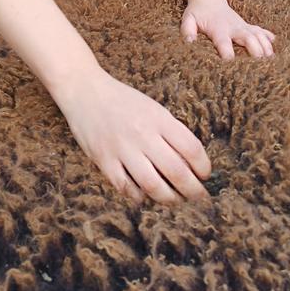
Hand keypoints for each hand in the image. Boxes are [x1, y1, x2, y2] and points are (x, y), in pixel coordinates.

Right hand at [53, 67, 210, 203]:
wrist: (85, 90)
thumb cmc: (123, 100)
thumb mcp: (152, 108)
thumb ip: (170, 130)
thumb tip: (191, 161)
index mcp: (158, 118)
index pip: (191, 148)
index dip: (203, 166)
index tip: (205, 174)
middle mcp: (142, 134)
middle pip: (176, 172)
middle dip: (193, 190)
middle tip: (198, 197)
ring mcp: (122, 148)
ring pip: (153, 186)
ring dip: (169, 198)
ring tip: (174, 200)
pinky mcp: (103, 160)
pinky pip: (126, 188)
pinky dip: (139, 196)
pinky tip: (144, 194)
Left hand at [181, 0, 275, 58]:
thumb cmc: (197, 12)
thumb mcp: (188, 19)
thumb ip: (187, 30)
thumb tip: (190, 42)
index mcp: (218, 29)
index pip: (224, 42)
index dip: (228, 54)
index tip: (230, 64)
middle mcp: (234, 27)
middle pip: (249, 38)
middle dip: (256, 51)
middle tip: (261, 65)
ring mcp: (243, 26)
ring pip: (258, 35)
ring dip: (266, 47)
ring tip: (272, 61)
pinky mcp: (248, 26)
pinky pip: (262, 31)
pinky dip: (269, 38)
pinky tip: (275, 46)